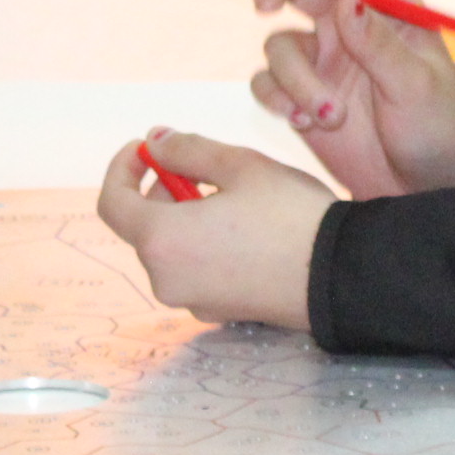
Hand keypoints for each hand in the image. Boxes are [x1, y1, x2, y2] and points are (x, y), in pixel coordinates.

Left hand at [96, 129, 332, 327]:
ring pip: (170, 249)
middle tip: (198, 164)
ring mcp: (192, 301)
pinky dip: (201, 243)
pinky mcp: (218, 312)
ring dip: (184, 215)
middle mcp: (166, 280)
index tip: (145, 149)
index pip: (112, 202)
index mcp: (161, 241)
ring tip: (229, 194)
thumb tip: (154, 142)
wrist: (342, 275)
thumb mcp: (239, 166)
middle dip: (161, 189)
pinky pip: (194, 270)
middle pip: (143, 227)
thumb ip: (186, 150)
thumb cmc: (290, 216)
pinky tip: (241, 227)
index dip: (122, 168)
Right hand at [244, 0, 454, 196]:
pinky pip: (266, 83)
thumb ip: (378, 44)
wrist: (420, 191)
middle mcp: (349, 25)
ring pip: (278, 45)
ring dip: (295, 80)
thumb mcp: (417, 86)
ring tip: (329, 116)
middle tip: (264, 4)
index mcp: (388, 7)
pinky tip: (306, 123)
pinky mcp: (300, 96)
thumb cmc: (436, 130)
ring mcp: (322, 60)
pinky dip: (277, 100)